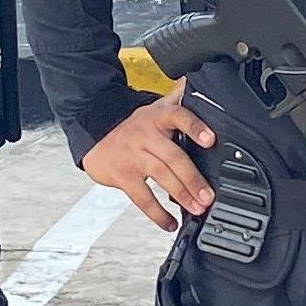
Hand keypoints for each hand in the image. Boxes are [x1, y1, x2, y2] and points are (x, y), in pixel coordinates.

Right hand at [83, 90, 216, 230]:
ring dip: (181, 194)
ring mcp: (134, 157)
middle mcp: (146, 136)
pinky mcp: (123, 176)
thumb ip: (179, 98)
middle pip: (173, 156)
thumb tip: (200, 83)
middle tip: (209, 196)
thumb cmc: (131, 126)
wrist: (94, 133)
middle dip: (193, 178)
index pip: (178, 116)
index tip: (210, 140)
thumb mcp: (154, 108)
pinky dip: (157, 213)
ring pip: (161, 176)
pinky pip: (142, 198)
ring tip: (197, 208)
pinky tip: (170, 222)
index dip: (195, 127)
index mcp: (157, 117)